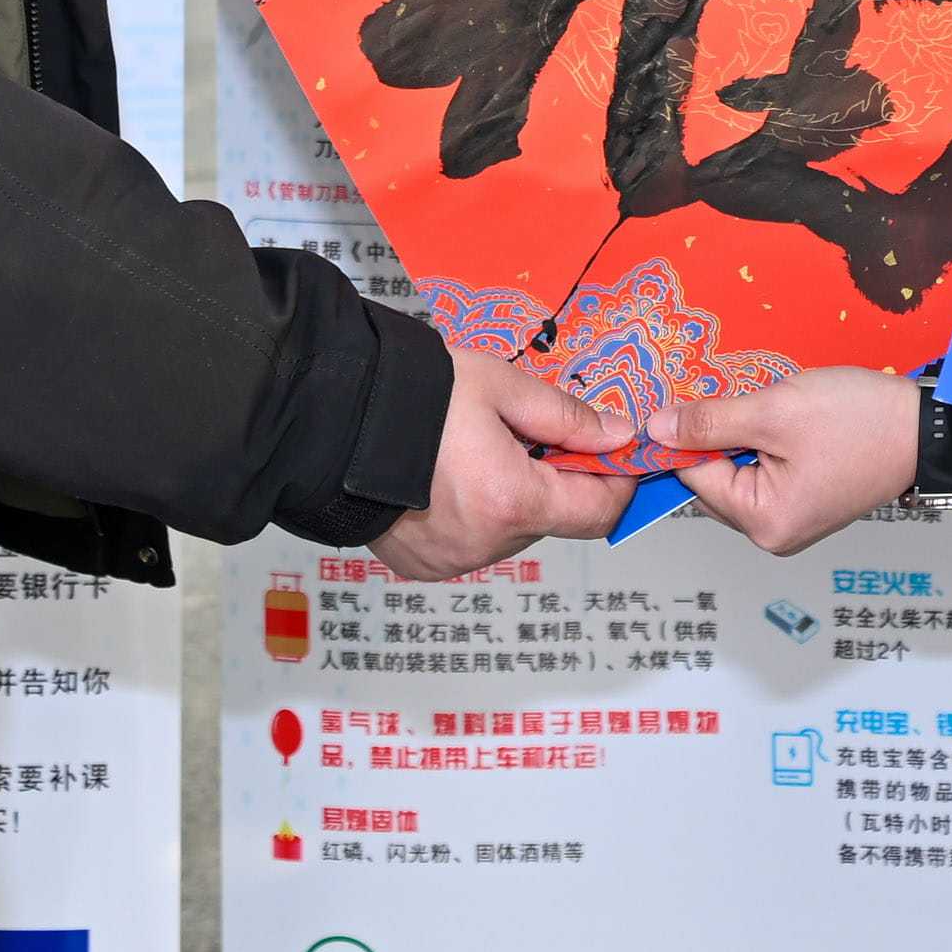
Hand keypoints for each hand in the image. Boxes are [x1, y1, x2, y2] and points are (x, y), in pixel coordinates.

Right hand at [370, 351, 625, 578]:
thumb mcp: (502, 387)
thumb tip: (619, 436)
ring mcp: (451, 560)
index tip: (615, 456)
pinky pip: (470, 543)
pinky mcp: (423, 564)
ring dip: (510, 499)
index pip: (599, 513)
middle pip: (551, 520)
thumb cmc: (413, 395)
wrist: (332, 417)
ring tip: (471, 453)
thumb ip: (567, 417)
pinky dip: (472, 515)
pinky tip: (444, 478)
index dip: (617, 482)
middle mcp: (485, 543)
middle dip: (552, 481)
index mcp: (512, 501)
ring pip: (510, 533)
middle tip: (522, 436)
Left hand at [646, 367, 925, 552]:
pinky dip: (764, 441)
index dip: (684, 434)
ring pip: (740, 470)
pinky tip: (781, 416)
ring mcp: (793, 518)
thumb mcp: (776, 411)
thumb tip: (656, 430)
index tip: (679, 396)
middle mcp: (774, 532)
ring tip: (767, 403)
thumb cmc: (859, 421)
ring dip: (741, 434)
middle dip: (716, 434)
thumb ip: (710, 422)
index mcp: (764, 522)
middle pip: (715, 478)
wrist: (927, 427)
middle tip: (733, 392)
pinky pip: (766, 470)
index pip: (695, 476)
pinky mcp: (808, 499)